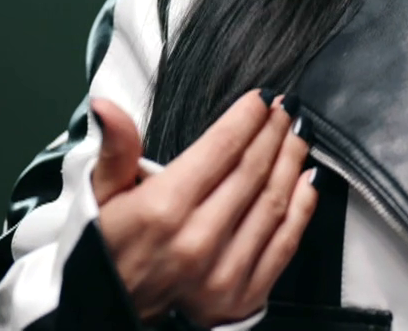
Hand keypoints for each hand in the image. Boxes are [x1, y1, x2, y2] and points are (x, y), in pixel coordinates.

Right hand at [91, 89, 319, 325]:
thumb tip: (106, 106)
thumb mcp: (99, 196)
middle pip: (252, 170)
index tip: (262, 97)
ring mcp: (223, 272)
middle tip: (285, 108)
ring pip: (273, 201)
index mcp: (161, 210)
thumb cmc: (105, 250)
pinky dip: (302, 208)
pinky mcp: (242, 296)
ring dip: (291, 161)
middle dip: (273, 131)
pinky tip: (308, 180)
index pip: (220, 148)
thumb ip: (114, 149)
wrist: (107, 313)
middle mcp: (196, 241)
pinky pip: (284, 243)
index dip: (246, 117)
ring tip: (297, 134)